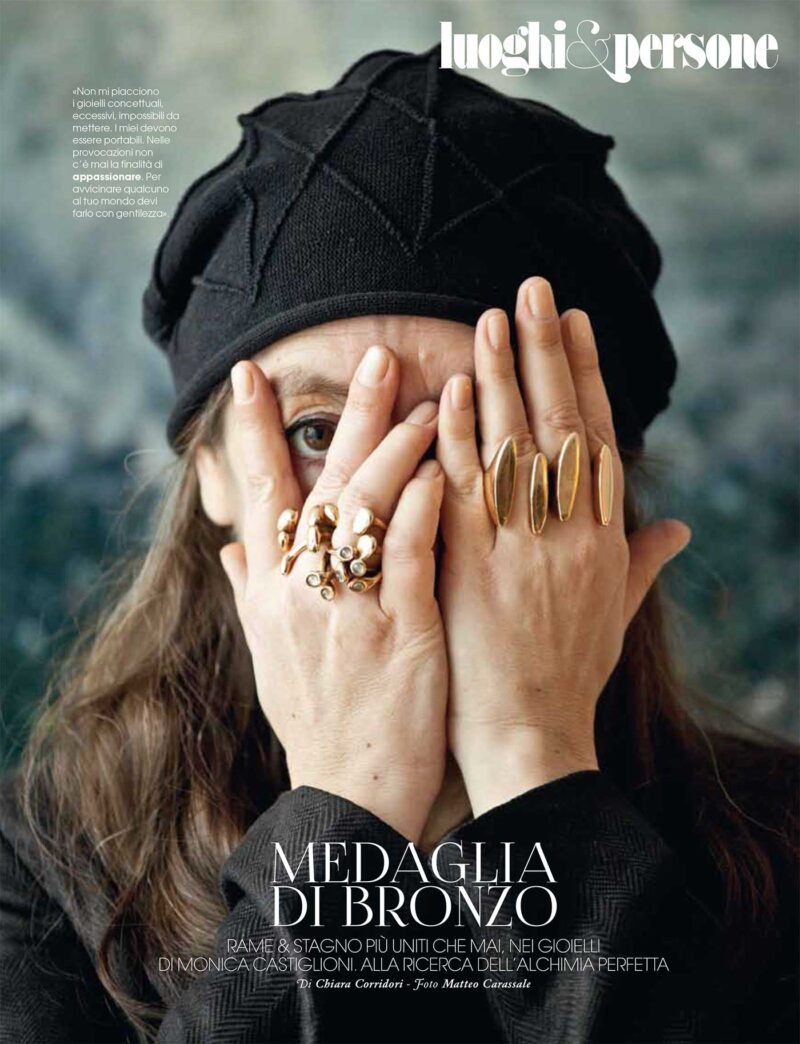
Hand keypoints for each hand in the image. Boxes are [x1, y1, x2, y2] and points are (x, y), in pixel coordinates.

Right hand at [219, 346, 447, 842]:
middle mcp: (301, 590)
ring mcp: (348, 607)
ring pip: (366, 507)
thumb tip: (232, 543)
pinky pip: (407, 552)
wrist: (350, 793)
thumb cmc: (317, 721)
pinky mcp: (399, 629)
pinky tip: (445, 465)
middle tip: (377, 354)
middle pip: (321, 482)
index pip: (259, 494)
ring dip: (398, 446)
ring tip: (430, 399)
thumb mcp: (270, 656)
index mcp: (271, 591)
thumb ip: (251, 593)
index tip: (250, 375)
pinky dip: (422, 504)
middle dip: (349, 416)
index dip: (251, 431)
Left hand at [435, 277, 691, 816]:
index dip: (589, 375)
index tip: (578, 323)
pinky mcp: (471, 564)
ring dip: (499, 376)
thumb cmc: (570, 678)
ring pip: (512, 442)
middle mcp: (570, 530)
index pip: (600, 436)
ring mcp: (521, 544)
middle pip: (560, 423)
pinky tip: (446, 392)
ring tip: (489, 317)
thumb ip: (643, 564)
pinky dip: (456, 438)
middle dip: (546, 351)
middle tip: (533, 289)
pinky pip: (462, 488)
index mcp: (606, 537)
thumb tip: (680, 529)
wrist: (530, 739)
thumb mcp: (618, 616)